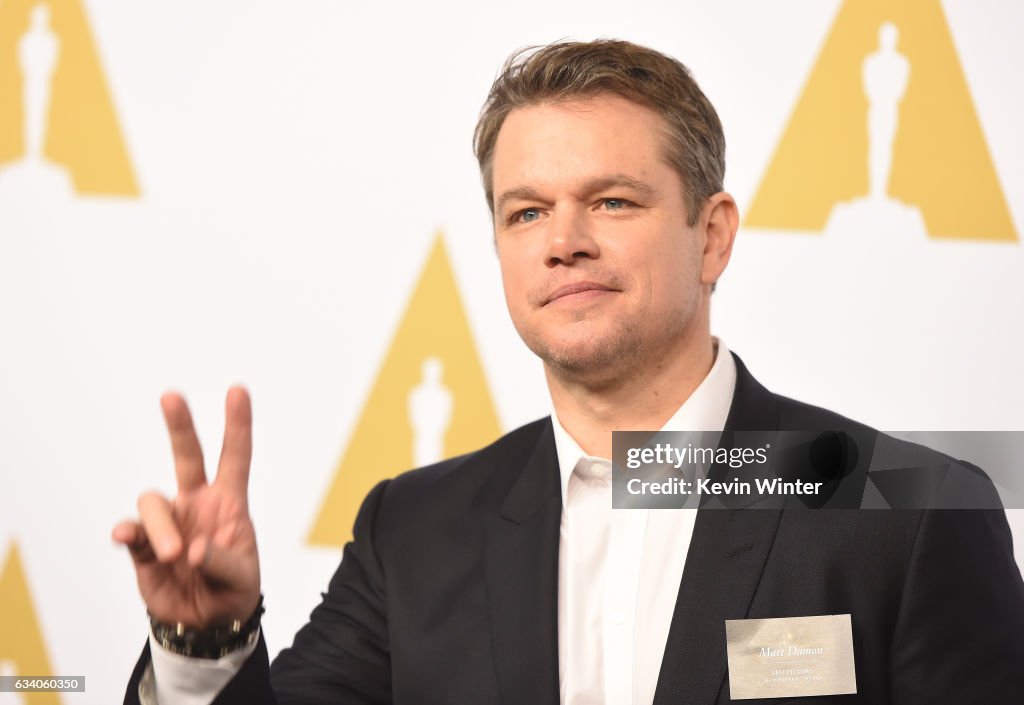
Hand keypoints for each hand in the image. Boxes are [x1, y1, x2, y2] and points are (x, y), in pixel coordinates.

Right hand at [112, 386, 260, 628]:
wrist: (205, 625)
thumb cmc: (231, 591)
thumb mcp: (241, 578)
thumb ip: (221, 561)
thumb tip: (192, 549)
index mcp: (229, 504)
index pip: (235, 457)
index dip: (237, 424)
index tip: (239, 390)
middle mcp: (197, 504)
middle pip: (187, 456)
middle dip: (180, 425)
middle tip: (171, 396)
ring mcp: (169, 522)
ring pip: (154, 502)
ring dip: (161, 527)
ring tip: (175, 556)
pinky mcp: (143, 546)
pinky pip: (130, 531)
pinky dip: (129, 532)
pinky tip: (127, 538)